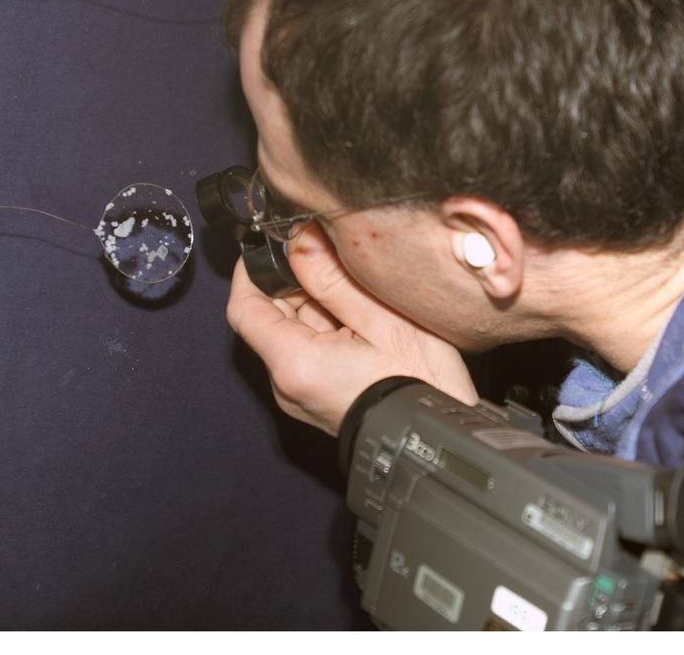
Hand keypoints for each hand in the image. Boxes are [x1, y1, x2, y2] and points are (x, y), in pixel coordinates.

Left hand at [226, 223, 477, 435]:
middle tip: (332, 260)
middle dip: (293, 283)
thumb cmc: (421, 385)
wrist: (439, 442)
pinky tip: (362, 319)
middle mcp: (287, 385)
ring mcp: (301, 395)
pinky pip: (309, 351)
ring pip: (292, 333)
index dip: (249, 271)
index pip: (243, 309)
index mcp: (294, 364)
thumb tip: (301, 241)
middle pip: (269, 319)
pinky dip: (326, 327)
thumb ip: (333, 279)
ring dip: (315, 304)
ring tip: (359, 292)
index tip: (269, 244)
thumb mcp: (383, 319)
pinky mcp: (318, 398)